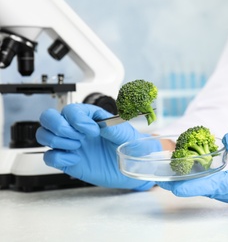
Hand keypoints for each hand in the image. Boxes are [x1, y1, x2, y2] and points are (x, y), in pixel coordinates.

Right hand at [36, 103, 158, 190]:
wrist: (131, 169)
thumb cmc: (130, 147)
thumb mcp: (127, 135)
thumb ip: (114, 128)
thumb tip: (101, 124)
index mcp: (91, 117)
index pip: (72, 109)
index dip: (78, 119)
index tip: (93, 131)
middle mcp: (77, 129)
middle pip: (49, 117)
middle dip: (58, 125)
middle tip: (77, 137)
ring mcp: (70, 144)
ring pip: (44, 134)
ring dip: (57, 140)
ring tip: (77, 146)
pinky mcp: (68, 161)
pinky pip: (49, 156)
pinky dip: (58, 157)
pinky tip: (75, 159)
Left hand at [158, 133, 227, 210]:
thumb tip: (226, 139)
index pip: (222, 185)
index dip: (197, 187)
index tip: (176, 187)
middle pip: (216, 192)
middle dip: (190, 186)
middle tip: (165, 178)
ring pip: (221, 193)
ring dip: (199, 186)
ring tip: (177, 176)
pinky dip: (212, 187)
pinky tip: (201, 177)